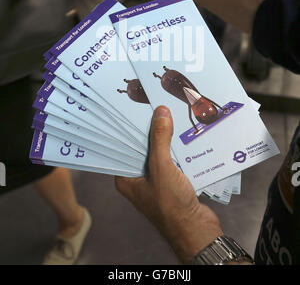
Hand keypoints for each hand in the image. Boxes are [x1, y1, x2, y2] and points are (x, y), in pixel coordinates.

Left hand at [115, 106, 222, 263]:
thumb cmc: (171, 205)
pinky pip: (172, 160)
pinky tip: (184, 135)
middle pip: (142, 148)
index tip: (135, 109)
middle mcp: (138, 179)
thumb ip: (160, 139)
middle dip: (151, 131)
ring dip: (166, 139)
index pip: (123, 147)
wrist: (196, 230)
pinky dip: (177, 149)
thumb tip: (160, 113)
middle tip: (156, 108)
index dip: (129, 129)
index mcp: (126, 178)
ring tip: (171, 116)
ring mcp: (156, 181)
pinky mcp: (172, 182)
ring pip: (159, 153)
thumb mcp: (162, 167)